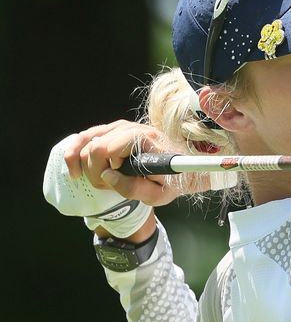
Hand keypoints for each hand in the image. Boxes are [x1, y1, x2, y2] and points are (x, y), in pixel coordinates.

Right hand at [43, 120, 181, 237]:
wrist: (184, 168)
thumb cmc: (173, 182)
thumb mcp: (159, 194)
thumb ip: (134, 188)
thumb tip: (108, 177)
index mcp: (145, 140)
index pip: (108, 148)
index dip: (105, 170)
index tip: (116, 182)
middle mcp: (132, 128)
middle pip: (94, 147)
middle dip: (95, 172)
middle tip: (109, 186)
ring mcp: (122, 126)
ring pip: (86, 142)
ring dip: (87, 165)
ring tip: (102, 180)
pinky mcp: (114, 129)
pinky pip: (84, 137)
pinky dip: (75, 154)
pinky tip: (75, 170)